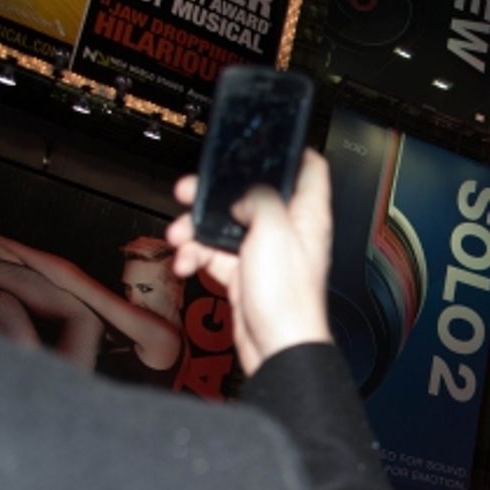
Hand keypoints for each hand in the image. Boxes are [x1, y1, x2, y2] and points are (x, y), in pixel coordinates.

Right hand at [165, 150, 332, 375]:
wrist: (274, 347)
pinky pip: (213, 255)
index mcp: (306, 215)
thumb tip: (246, 193)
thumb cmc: (287, 297)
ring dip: (196, 228)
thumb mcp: (274, 231)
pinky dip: (195, 256)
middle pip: (251, 194)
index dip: (289, 152)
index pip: (309, 170)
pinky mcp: (244, 273)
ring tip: (179, 235)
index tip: (262, 143)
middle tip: (189, 190)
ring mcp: (265, 252)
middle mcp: (287, 230)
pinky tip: (185, 262)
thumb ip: (260, 200)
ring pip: (224, 225)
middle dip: (215, 192)